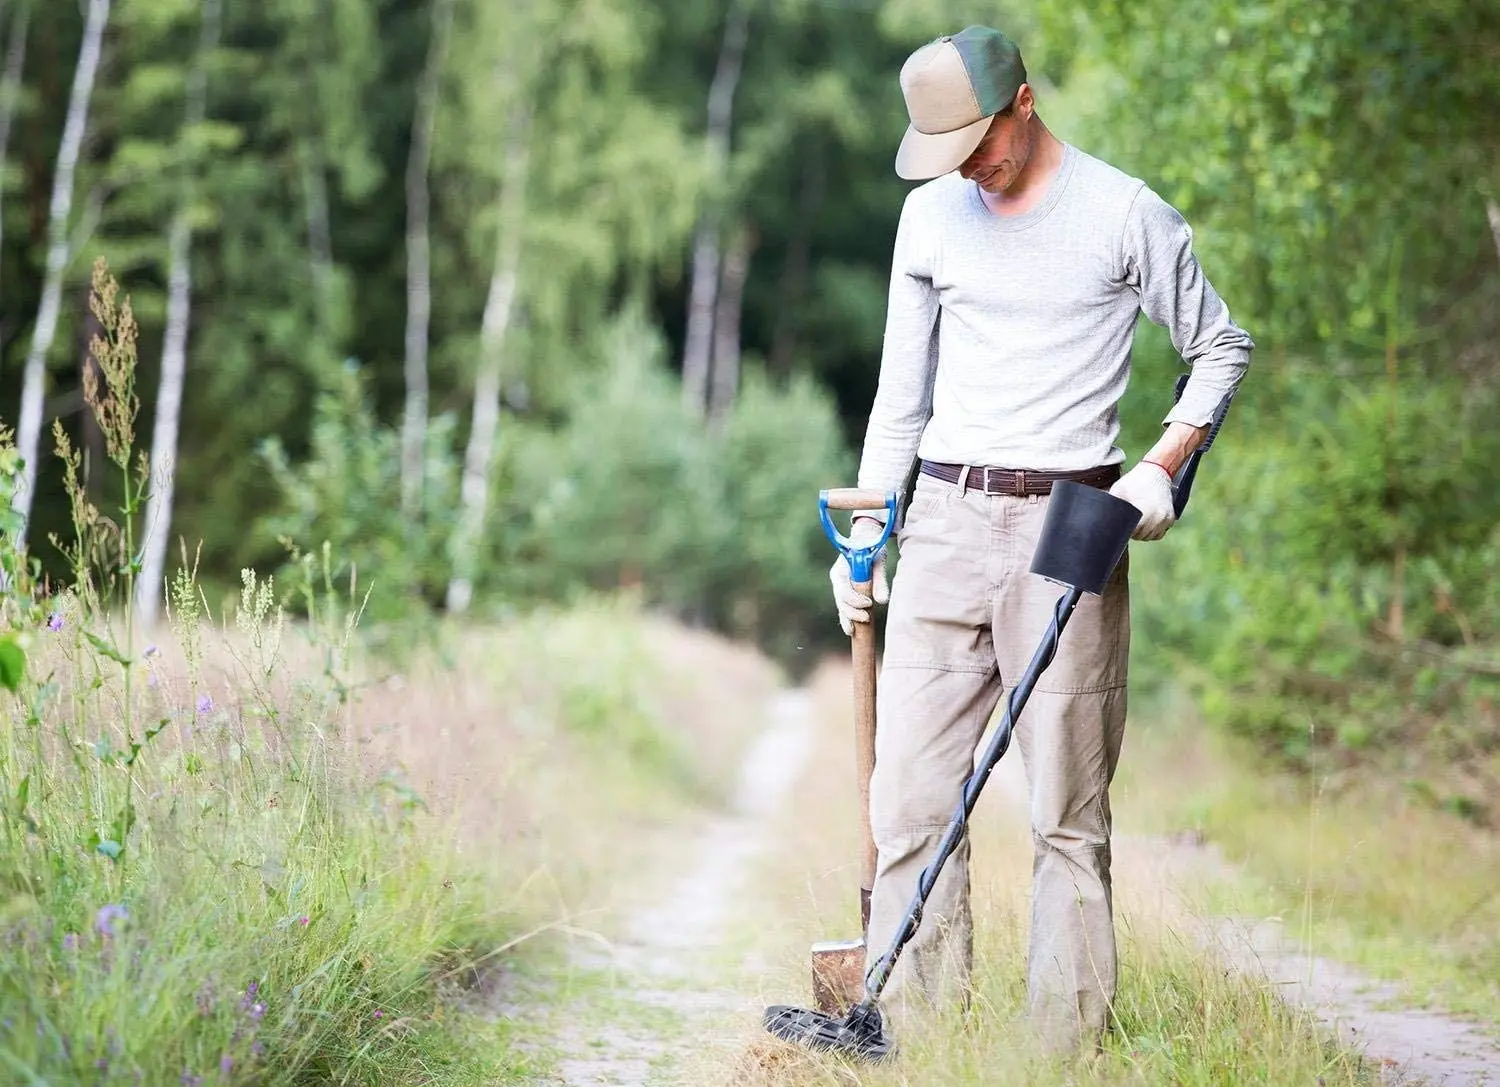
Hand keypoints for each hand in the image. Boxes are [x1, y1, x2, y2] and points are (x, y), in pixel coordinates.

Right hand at [829, 517, 889, 634]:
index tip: (869, 603)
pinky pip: (844, 607)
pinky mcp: (845, 592)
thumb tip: (883, 601)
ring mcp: (840, 587)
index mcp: (840, 571)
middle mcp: (837, 581)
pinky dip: (848, 618)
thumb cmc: (872, 549)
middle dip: (852, 613)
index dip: (855, 600)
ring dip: (848, 619)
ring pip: (841, 606)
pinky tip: (852, 630)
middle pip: (841, 601)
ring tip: (855, 631)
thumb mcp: (878, 562)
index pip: (844, 591)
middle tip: (866, 619)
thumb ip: (879, 580)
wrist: (865, 541)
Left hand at [1109, 461, 1176, 540]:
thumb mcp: (1119, 491)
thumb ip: (1110, 504)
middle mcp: (1158, 518)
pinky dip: (1152, 529)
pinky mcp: (1171, 518)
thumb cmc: (1135, 481)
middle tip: (1129, 517)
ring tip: (1138, 516)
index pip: (1131, 533)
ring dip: (1142, 531)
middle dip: (1133, 530)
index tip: (1121, 522)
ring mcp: (1166, 519)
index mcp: (1145, 513)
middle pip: (1140, 536)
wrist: (1156, 470)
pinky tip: (1146, 519)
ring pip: (1150, 536)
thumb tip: (1098, 518)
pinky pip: (1159, 533)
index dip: (1124, 529)